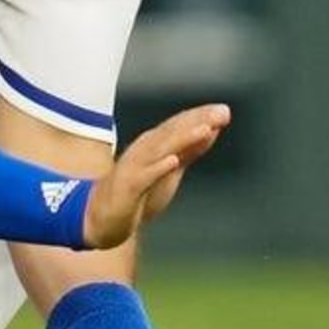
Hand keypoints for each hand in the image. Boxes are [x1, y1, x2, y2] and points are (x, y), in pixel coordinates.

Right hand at [83, 103, 229, 248]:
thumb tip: (211, 130)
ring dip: (183, 138)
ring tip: (204, 130)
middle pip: (173, 132)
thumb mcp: (170, 168)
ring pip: (161, 149)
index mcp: (155, 144)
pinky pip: (145, 176)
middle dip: (198, 121)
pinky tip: (173, 161)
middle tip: (221, 113)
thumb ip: (189, 150)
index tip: (225, 111)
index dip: (202, 117)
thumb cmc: (138, 191)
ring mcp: (135, 167)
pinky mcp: (128, 186)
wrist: (103, 217)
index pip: (180, 126)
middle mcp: (145, 150)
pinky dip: (158, 167)